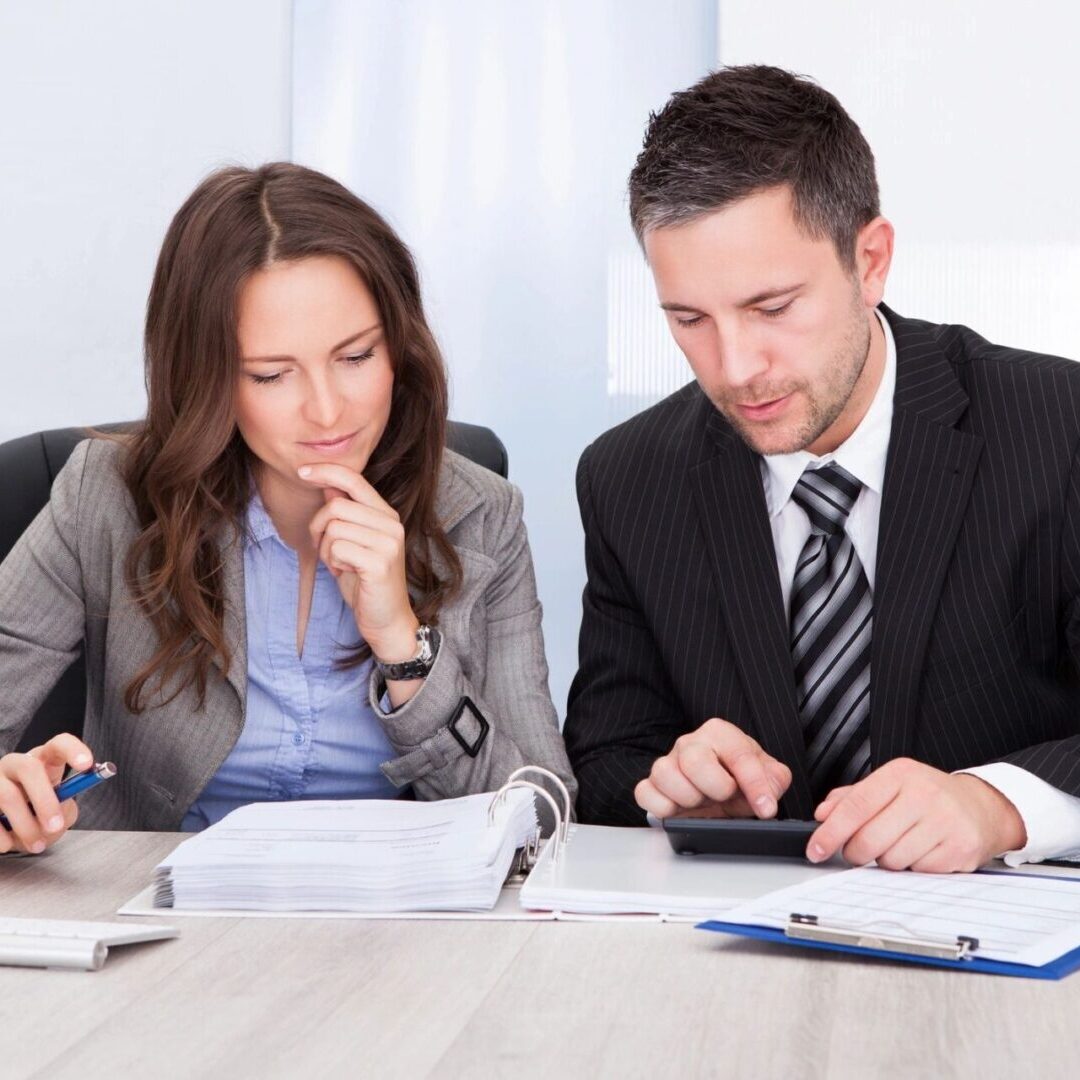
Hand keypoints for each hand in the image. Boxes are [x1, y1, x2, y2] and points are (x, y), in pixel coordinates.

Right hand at [0, 734, 92, 853]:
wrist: (5, 825)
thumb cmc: (38, 811)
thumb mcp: (59, 810)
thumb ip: (65, 811)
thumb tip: (58, 816)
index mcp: (43, 760)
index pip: (59, 744)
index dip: (73, 750)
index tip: (87, 765)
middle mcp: (15, 764)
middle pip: (29, 768)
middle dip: (44, 799)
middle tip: (55, 826)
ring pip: (6, 795)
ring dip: (25, 825)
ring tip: (37, 846)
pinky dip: (0, 834)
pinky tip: (7, 844)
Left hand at [300, 462, 419, 661]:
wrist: (387, 620)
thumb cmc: (366, 582)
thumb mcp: (353, 543)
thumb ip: (346, 514)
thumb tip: (328, 486)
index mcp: (386, 514)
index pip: (354, 479)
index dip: (326, 471)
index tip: (302, 471)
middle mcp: (391, 524)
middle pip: (336, 506)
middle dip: (319, 528)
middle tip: (326, 550)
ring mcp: (388, 543)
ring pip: (334, 528)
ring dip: (326, 550)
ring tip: (340, 565)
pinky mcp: (380, 562)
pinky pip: (338, 548)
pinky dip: (333, 562)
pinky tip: (346, 573)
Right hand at [634, 718, 792, 818]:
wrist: (714, 789)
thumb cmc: (736, 777)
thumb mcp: (765, 775)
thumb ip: (775, 779)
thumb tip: (768, 794)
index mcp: (720, 734)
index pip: (739, 755)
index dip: (755, 785)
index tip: (766, 807)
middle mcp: (690, 744)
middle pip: (694, 760)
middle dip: (716, 787)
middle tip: (726, 797)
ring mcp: (666, 762)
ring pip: (665, 775)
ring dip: (689, 798)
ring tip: (703, 802)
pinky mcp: (650, 784)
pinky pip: (645, 794)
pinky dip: (663, 807)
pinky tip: (680, 810)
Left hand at [807, 758, 1026, 870]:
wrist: (981, 807)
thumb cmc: (928, 796)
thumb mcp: (889, 785)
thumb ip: (852, 797)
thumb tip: (822, 814)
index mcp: (900, 774)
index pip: (856, 806)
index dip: (831, 831)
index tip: (816, 848)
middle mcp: (924, 794)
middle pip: (870, 838)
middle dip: (855, 852)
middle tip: (858, 851)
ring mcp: (945, 822)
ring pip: (892, 859)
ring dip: (886, 860)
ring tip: (899, 844)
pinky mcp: (961, 848)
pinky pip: (918, 872)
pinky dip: (912, 868)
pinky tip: (921, 851)